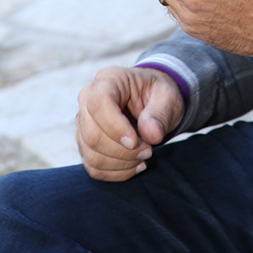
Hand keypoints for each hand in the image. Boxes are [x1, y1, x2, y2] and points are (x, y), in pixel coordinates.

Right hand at [75, 65, 184, 181]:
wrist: (152, 101)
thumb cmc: (158, 94)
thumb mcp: (168, 97)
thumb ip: (160, 113)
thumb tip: (151, 134)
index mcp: (108, 80)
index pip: (98, 104)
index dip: (115, 127)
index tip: (136, 141)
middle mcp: (88, 99)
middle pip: (91, 134)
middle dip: (122, 151)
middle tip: (149, 149)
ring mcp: (83, 122)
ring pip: (91, 155)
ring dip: (121, 163)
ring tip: (144, 155)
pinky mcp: (85, 143)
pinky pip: (93, 167)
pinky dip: (116, 172)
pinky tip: (135, 164)